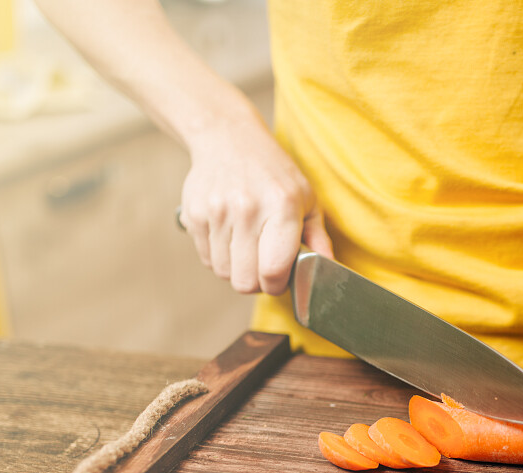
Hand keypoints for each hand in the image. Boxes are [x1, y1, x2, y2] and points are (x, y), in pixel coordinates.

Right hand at [177, 125, 332, 294]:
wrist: (228, 138)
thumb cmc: (272, 172)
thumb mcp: (305, 196)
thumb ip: (318, 235)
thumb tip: (330, 266)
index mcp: (281, 206)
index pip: (273, 270)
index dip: (277, 285)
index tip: (280, 279)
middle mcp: (247, 209)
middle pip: (245, 281)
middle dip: (256, 282)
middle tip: (262, 266)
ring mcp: (216, 212)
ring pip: (223, 272)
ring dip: (236, 269)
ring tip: (246, 247)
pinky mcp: (193, 214)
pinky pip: (206, 259)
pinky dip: (218, 256)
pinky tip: (229, 237)